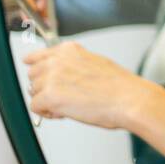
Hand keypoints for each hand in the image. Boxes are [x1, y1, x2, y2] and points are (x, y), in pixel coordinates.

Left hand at [24, 42, 142, 128]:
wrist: (131, 100)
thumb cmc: (121, 87)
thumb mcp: (97, 63)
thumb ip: (75, 64)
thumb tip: (65, 76)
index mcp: (70, 50)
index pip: (37, 56)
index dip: (39, 70)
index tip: (40, 76)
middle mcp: (58, 60)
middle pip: (33, 75)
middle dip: (45, 87)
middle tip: (64, 97)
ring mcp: (52, 77)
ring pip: (34, 92)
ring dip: (47, 101)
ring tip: (69, 106)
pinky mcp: (49, 95)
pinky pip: (35, 107)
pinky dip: (47, 113)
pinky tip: (64, 113)